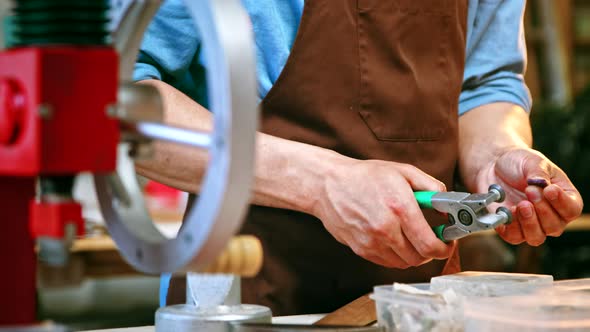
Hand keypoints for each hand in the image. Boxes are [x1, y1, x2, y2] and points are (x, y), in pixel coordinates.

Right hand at [311, 158, 453, 267]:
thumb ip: (431, 186)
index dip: (444, 248)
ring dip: (413, 254)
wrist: (327, 184)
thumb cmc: (364, 176)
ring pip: (404, 263)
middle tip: (432, 239)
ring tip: (412, 238)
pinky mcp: (361, 249)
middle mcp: (385, 228)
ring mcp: (371, 242)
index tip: (447, 243)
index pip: (430, 244)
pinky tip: (394, 239)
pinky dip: (396, 255)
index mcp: (399, 208)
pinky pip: (387, 262)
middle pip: (420, 258)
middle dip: (431, 251)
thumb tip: (446, 206)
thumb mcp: (402, 171)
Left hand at [475, 148, 582, 245]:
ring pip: (536, 237)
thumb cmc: (519, 164)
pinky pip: (514, 237)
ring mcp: (531, 224)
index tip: (549, 190)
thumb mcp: (532, 161)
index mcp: (564, 198)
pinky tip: (507, 211)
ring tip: (520, 205)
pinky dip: (511, 227)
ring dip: (529, 223)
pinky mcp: (511, 228)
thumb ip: (539, 172)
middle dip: (542, 209)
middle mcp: (551, 216)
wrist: (493, 166)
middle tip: (530, 191)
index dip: (561, 203)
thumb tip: (541, 184)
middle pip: (555, 226)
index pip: (572, 209)